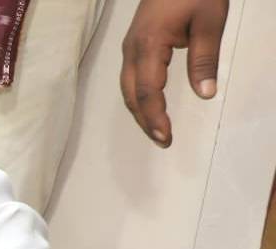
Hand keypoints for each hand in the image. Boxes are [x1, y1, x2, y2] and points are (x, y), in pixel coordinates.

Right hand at [120, 0, 227, 146]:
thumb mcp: (209, 21)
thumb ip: (205, 58)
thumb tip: (205, 93)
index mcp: (149, 45)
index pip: (147, 91)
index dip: (155, 117)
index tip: (166, 136)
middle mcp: (133, 49)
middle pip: (132, 94)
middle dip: (145, 120)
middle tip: (163, 139)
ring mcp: (130, 46)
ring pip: (127, 88)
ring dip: (140, 110)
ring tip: (156, 127)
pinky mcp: (134, 43)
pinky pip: (129, 77)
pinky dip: (137, 96)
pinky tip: (149, 103)